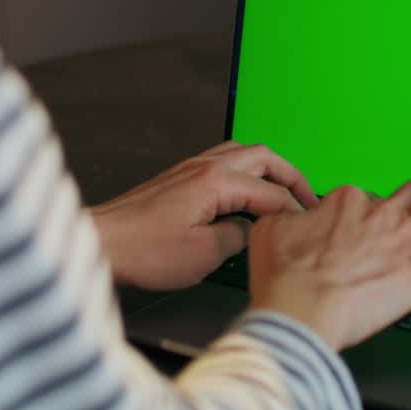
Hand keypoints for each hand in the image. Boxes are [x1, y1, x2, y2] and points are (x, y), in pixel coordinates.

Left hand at [92, 141, 318, 289]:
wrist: (101, 243)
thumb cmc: (142, 251)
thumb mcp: (204, 255)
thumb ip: (239, 237)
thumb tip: (252, 231)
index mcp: (216, 182)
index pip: (272, 192)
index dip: (295, 211)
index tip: (308, 226)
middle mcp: (204, 167)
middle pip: (264, 158)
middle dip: (292, 177)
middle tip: (309, 199)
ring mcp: (189, 169)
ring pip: (242, 154)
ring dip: (268, 169)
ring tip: (283, 190)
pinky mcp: (177, 178)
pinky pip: (223, 162)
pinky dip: (245, 172)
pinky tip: (245, 191)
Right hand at [247, 174, 410, 349]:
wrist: (297, 314)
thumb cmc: (282, 281)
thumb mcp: (271, 231)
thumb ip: (289, 218)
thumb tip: (293, 217)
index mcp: (345, 202)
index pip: (367, 198)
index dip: (370, 213)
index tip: (368, 230)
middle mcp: (380, 212)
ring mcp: (405, 238)